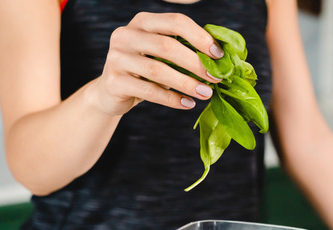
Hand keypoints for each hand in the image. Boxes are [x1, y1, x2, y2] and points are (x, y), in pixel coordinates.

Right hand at [92, 12, 222, 114]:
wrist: (111, 92)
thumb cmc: (145, 71)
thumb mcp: (162, 55)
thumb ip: (184, 50)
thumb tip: (221, 58)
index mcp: (143, 22)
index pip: (175, 22)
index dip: (200, 37)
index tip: (218, 55)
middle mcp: (126, 35)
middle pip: (167, 46)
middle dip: (196, 63)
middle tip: (216, 78)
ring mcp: (117, 58)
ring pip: (158, 70)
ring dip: (187, 83)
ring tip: (206, 93)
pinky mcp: (114, 82)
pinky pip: (149, 91)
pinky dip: (172, 99)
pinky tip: (188, 104)